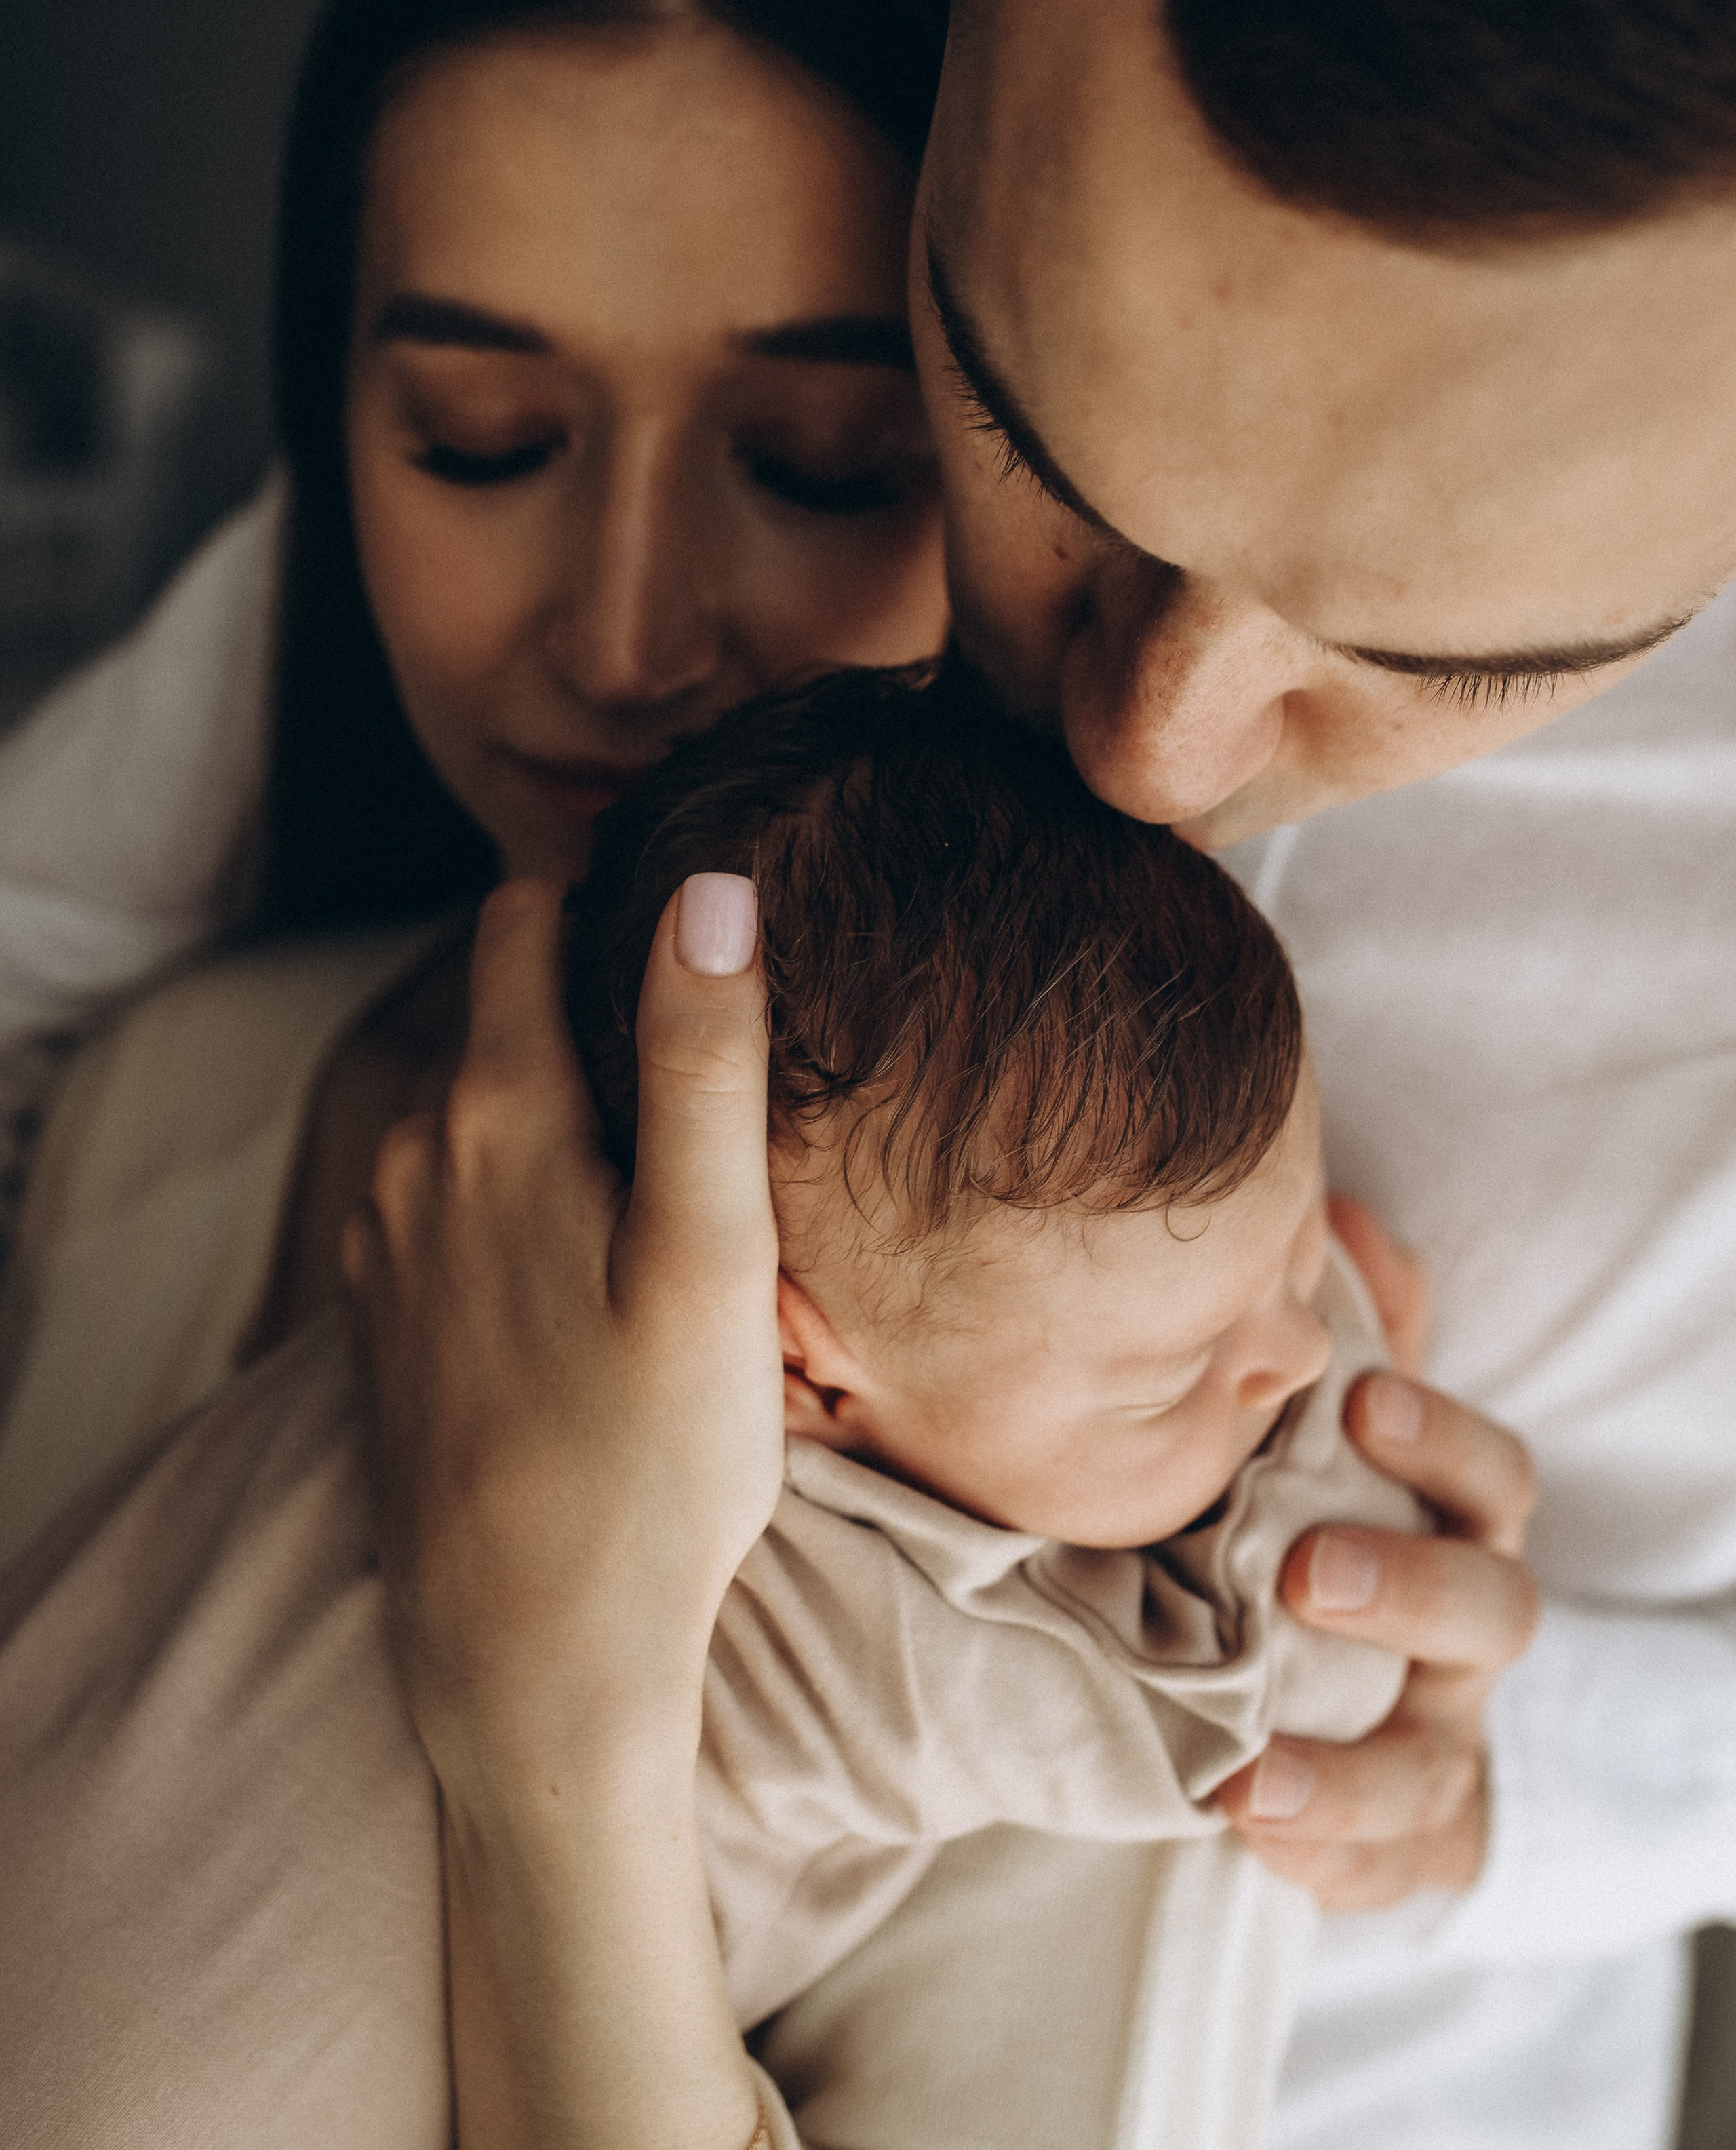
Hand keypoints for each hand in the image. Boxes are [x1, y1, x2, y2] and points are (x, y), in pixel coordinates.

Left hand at [343, 873, 782, 1801]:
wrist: (530, 1670)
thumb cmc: (650, 1468)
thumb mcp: (712, 1257)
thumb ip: (704, 1062)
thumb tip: (709, 885)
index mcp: (493, 1117)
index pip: (520, 916)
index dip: (606, 899)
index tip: (689, 934)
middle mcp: (410, 1158)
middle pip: (502, 1015)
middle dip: (594, 1020)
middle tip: (709, 1094)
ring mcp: (383, 1241)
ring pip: (478, 1112)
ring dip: (558, 1124)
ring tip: (659, 1199)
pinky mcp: (382, 1318)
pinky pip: (452, 1200)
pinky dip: (516, 1202)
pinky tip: (586, 1284)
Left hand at [1217, 1200, 1538, 1909]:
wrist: (1355, 1680)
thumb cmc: (1335, 1512)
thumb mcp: (1347, 1427)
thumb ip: (1352, 1325)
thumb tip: (1338, 1209)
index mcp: (1459, 1521)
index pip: (1490, 1473)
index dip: (1440, 1436)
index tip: (1363, 1401)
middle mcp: (1468, 1633)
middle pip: (1490, 1609)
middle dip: (1408, 1588)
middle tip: (1303, 1576)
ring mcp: (1445, 1739)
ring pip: (1430, 1765)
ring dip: (1348, 1774)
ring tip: (1251, 1780)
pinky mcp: (1407, 1838)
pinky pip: (1387, 1867)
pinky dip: (1327, 1862)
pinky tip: (1253, 1843)